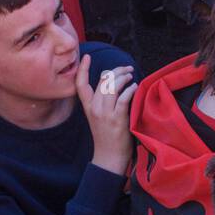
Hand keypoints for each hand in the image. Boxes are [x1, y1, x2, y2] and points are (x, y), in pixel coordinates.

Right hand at [77, 54, 136, 174]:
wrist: (108, 157)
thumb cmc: (106, 136)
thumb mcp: (98, 117)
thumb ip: (101, 101)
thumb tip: (111, 82)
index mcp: (88, 107)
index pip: (80, 85)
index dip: (82, 69)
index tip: (86, 57)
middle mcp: (95, 108)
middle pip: (103, 81)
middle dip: (116, 71)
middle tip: (127, 69)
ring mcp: (105, 113)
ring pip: (112, 86)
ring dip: (124, 77)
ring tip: (131, 76)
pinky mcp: (117, 119)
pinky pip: (123, 98)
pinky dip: (130, 89)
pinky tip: (134, 87)